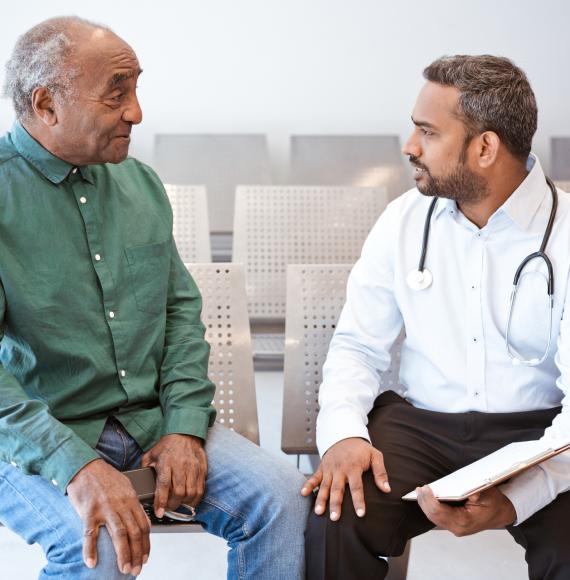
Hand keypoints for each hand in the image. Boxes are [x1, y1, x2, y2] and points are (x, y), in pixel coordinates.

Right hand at [67, 458, 149, 575]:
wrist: (86, 466)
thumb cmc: (105, 477)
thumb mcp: (125, 486)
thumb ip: (132, 503)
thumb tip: (140, 518)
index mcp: (131, 499)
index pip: (144, 525)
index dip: (146, 543)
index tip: (145, 557)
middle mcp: (122, 505)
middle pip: (135, 532)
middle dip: (137, 553)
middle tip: (136, 569)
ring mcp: (106, 508)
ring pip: (119, 535)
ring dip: (123, 554)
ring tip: (125, 569)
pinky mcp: (89, 512)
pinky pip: (90, 534)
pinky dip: (91, 550)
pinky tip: (92, 562)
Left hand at [141, 433, 206, 517]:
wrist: (185, 433)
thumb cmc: (167, 445)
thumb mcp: (151, 454)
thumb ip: (145, 467)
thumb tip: (140, 481)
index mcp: (166, 462)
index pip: (164, 486)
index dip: (161, 501)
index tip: (159, 513)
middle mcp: (181, 466)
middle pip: (179, 492)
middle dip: (173, 505)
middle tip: (168, 508)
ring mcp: (193, 468)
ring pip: (192, 492)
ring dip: (185, 503)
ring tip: (179, 504)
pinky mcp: (202, 469)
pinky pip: (201, 488)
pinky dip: (196, 498)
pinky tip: (190, 500)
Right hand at [300, 437, 389, 520]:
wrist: (345, 435)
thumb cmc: (361, 449)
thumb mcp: (375, 455)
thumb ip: (380, 472)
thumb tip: (387, 489)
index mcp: (354, 467)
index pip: (357, 486)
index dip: (358, 500)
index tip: (360, 514)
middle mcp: (340, 469)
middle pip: (337, 488)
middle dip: (336, 504)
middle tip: (335, 518)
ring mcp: (330, 469)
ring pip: (325, 486)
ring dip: (321, 499)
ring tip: (319, 512)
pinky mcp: (322, 467)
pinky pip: (314, 477)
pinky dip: (308, 485)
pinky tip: (303, 493)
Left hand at [416, 485, 516, 535]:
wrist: (500, 514)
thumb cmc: (494, 504)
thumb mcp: (489, 495)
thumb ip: (479, 493)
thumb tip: (472, 493)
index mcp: (465, 520)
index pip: (440, 512)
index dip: (430, 500)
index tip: (426, 488)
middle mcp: (458, 527)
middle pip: (433, 516)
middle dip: (424, 502)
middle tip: (419, 489)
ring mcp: (455, 528)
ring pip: (433, 518)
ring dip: (425, 505)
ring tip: (419, 492)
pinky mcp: (453, 525)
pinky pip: (437, 518)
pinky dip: (430, 508)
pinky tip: (426, 499)